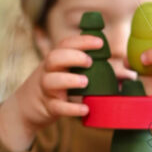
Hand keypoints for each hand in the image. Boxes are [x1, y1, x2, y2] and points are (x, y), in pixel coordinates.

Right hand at [0, 34, 103, 151]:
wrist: (24, 110)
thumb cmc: (55, 89)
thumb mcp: (68, 76)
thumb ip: (93, 74)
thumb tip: (126, 77)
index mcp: (55, 61)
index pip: (65, 44)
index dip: (82, 41)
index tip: (100, 42)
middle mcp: (48, 72)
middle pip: (54, 57)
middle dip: (72, 56)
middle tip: (90, 61)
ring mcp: (45, 90)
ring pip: (51, 80)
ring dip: (69, 79)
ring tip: (85, 82)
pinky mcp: (47, 107)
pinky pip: (57, 107)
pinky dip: (71, 108)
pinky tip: (85, 108)